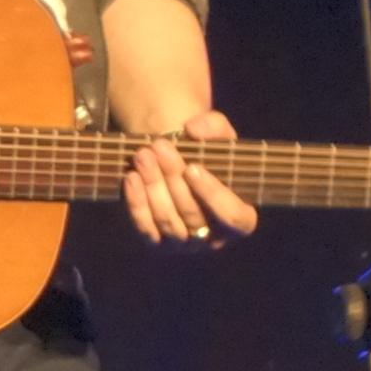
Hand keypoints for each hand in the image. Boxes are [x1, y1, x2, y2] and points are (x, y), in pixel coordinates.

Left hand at [122, 110, 258, 247]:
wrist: (175, 163)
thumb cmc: (205, 152)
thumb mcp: (217, 134)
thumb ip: (213, 126)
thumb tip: (194, 129)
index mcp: (239, 219)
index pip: (233, 217)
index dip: (213, 195)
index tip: (192, 167)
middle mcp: (213, 238)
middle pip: (193, 214)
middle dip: (173, 177)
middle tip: (158, 146)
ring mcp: (183, 244)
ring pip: (168, 221)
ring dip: (153, 186)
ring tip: (142, 156)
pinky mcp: (156, 243)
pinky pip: (145, 228)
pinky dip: (137, 203)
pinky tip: (131, 177)